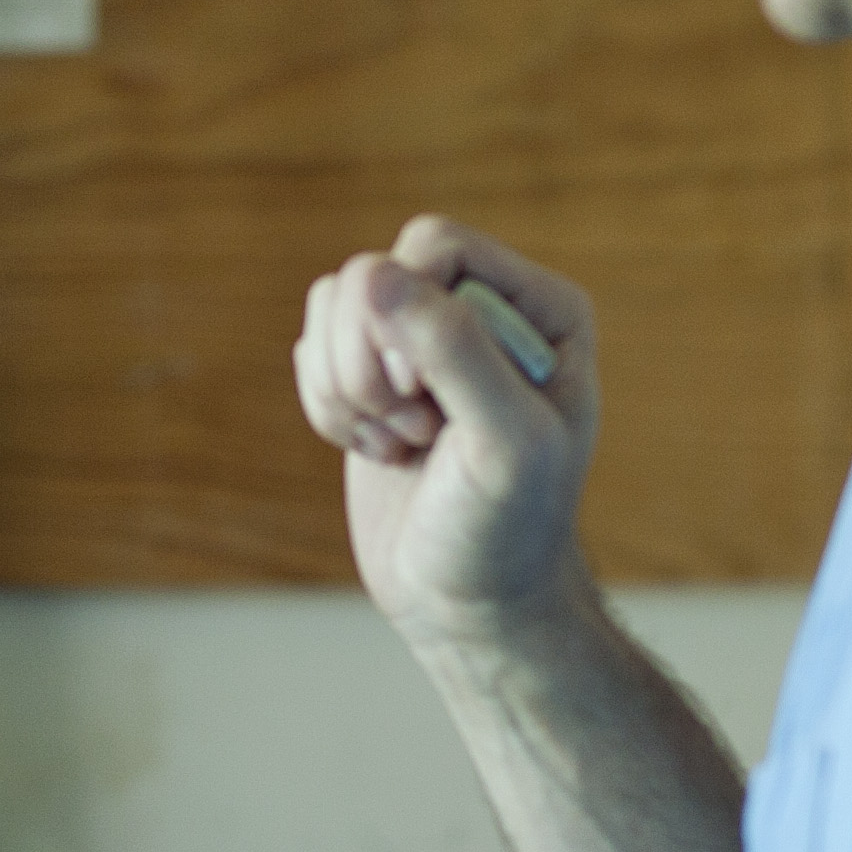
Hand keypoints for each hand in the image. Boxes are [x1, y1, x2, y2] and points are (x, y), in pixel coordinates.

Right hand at [293, 216, 601, 651]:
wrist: (469, 604)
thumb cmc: (506, 530)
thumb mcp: (502, 441)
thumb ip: (450, 349)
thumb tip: (370, 273)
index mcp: (540, 307)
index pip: (435, 247)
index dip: (410, 318)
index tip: (427, 399)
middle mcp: (481, 309)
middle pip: (372, 271)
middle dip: (368, 359)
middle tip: (414, 429)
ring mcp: (421, 340)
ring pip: (332, 304)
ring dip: (347, 388)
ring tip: (400, 443)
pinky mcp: (372, 374)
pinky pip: (311, 347)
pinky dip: (328, 406)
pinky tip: (377, 451)